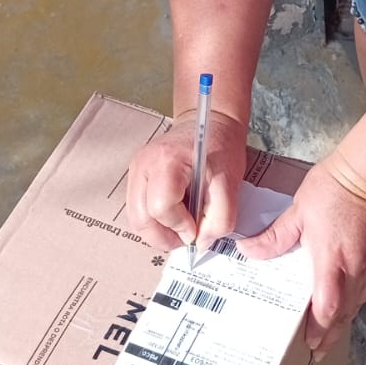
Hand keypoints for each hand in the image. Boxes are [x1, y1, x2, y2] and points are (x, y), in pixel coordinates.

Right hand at [126, 110, 247, 251]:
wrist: (210, 123)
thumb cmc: (220, 147)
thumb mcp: (230, 184)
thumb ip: (220, 218)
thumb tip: (201, 242)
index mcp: (167, 161)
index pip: (160, 208)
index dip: (179, 225)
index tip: (196, 228)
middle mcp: (143, 165)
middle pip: (140, 219)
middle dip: (164, 237)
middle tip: (187, 238)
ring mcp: (136, 170)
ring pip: (136, 218)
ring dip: (158, 231)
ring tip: (182, 226)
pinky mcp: (136, 176)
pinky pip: (138, 209)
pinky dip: (155, 220)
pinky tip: (175, 214)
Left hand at [238, 154, 365, 356]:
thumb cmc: (334, 189)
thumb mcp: (298, 212)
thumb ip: (274, 237)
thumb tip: (247, 249)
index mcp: (332, 261)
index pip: (328, 307)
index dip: (320, 329)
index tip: (312, 344)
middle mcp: (358, 269)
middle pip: (347, 311)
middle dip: (332, 332)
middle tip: (319, 347)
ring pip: (362, 299)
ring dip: (346, 312)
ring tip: (331, 324)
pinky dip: (360, 291)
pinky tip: (350, 289)